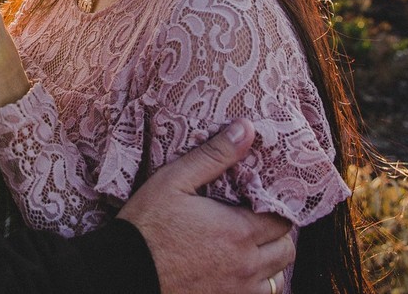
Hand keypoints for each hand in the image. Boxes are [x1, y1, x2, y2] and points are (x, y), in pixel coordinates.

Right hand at [117, 120, 293, 293]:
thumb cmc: (146, 226)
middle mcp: (245, 266)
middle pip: (285, 252)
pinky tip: (232, 273)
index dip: (276, 208)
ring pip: (274, 280)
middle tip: (256, 224)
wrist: (122, 274)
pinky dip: (251, 286)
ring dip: (267, 264)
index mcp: (237, 231)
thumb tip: (247, 129)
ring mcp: (234, 291)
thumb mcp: (174, 180)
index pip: (282, 220)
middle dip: (276, 236)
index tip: (262, 201)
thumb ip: (213, 155)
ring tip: (246, 250)